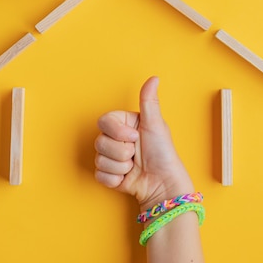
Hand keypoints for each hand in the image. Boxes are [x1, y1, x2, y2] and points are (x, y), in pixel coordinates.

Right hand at [94, 76, 193, 210]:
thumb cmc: (163, 154)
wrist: (163, 184)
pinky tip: (127, 178)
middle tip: (136, 154)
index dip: (117, 132)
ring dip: (120, 166)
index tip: (135, 137)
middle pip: (99, 142)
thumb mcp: (156, 125)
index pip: (104, 121)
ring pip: (99, 159)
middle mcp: (116, 139)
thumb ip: (149, 101)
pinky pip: (99, 175)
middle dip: (121, 151)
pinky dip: (115, 179)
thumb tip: (154, 78)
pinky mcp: (108, 174)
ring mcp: (111, 157)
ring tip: (134, 167)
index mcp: (124, 124)